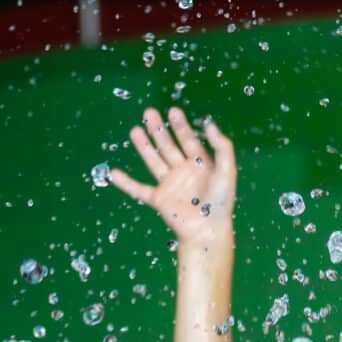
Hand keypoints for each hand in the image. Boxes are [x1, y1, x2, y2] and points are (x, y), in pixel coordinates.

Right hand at [105, 107, 235, 249]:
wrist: (208, 230)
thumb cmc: (221, 202)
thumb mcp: (227, 171)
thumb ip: (222, 147)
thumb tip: (210, 124)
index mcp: (200, 164)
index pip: (189, 140)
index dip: (181, 126)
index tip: (173, 111)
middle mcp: (184, 172)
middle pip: (168, 146)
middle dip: (159, 130)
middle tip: (149, 112)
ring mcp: (170, 184)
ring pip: (154, 161)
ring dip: (144, 146)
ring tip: (135, 130)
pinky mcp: (159, 199)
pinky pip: (139, 189)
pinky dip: (126, 182)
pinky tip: (114, 173)